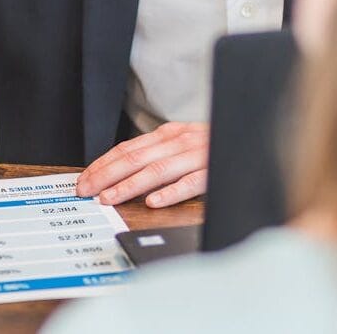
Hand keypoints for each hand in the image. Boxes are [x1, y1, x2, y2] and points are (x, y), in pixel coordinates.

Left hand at [75, 121, 208, 207]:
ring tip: (110, 198)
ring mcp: (198, 155)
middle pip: (136, 158)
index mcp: (169, 134)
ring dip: (130, 184)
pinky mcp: (215, 170)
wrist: (253, 134)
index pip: (127, 148)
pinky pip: (191, 182)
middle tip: (87, 191)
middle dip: (107, 175)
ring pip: (158, 169)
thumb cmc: (214, 145)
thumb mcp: (182, 143)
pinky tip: (154, 201)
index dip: (103, 164)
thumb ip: (157, 153)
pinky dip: (171, 192)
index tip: (83, 180)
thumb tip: (120, 171)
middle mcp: (180, 141)